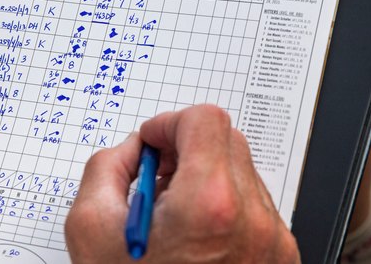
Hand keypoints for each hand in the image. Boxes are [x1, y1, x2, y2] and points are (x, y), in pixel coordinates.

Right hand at [66, 105, 299, 263]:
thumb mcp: (90, 232)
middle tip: (157, 180)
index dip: (169, 124)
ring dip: (206, 178)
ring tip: (174, 220)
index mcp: (209, 205)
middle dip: (186, 149)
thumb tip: (132, 151)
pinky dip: (224, 207)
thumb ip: (106, 169)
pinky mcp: (280, 257)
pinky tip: (196, 240)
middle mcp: (253, 218)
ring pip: (241, 172)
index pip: (204, 120)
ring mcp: (273, 240)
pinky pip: (254, 206)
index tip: (152, 144)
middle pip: (226, 140)